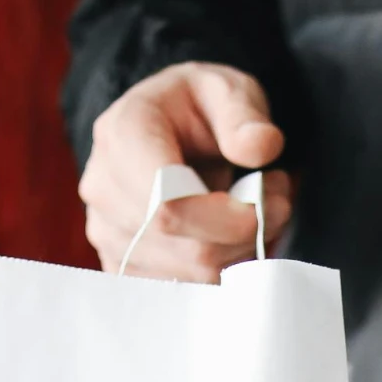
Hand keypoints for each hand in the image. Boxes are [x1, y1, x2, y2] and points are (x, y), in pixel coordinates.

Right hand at [80, 62, 296, 279]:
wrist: (165, 128)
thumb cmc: (197, 108)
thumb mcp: (226, 90)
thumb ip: (244, 114)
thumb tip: (262, 147)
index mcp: (122, 134)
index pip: (168, 205)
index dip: (228, 218)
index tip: (268, 198)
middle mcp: (103, 187)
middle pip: (187, 248)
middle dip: (247, 234)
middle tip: (277, 198)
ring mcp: (107, 232)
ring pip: (192, 276)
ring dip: (239, 253)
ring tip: (253, 211)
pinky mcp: (120, 264)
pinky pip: (182, 291)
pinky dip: (220, 272)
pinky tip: (228, 237)